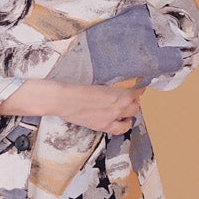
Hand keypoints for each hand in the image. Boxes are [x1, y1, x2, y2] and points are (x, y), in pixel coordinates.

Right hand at [0, 79, 145, 134]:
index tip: (138, 82)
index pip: (137, 90)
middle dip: (134, 97)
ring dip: (131, 109)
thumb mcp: (94, 74)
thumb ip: (108, 75)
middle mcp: (118, 106)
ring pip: (132, 114)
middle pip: (136, 102)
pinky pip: (120, 129)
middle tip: (130, 92)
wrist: (60, 98)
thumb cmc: (73, 82)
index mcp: (118, 92)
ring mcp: (111, 117)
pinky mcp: (102, 125)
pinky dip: (125, 124)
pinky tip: (124, 120)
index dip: (139, 85)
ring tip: (128, 105)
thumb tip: (112, 69)